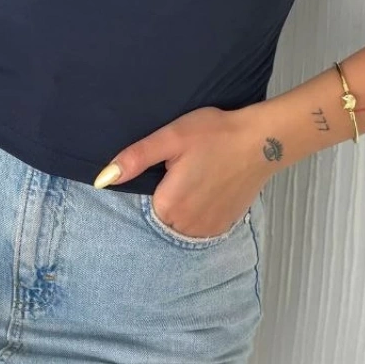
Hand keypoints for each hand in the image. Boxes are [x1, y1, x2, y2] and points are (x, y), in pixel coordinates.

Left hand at [93, 105, 272, 237]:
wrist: (262, 140)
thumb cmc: (215, 134)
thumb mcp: (170, 138)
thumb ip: (134, 159)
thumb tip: (102, 180)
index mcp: (168, 205)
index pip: (143, 205)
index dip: (153, 185)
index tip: (170, 168)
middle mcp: (186, 225)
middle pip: (161, 217)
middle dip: (167, 197)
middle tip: (186, 169)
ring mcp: (208, 229)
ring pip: (180, 225)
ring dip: (183, 208)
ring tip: (199, 179)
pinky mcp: (224, 227)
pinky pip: (200, 228)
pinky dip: (200, 213)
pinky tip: (210, 190)